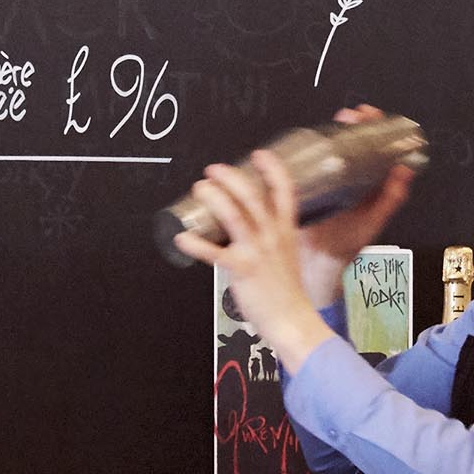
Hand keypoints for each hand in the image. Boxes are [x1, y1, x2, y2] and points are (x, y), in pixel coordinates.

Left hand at [174, 146, 359, 369]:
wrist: (292, 319)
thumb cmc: (288, 290)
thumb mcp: (289, 253)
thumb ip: (275, 236)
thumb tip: (258, 226)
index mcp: (286, 230)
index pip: (285, 191)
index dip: (272, 168)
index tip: (259, 154)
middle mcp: (272, 236)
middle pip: (252, 196)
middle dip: (231, 177)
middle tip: (213, 170)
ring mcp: (256, 251)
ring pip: (234, 215)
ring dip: (214, 197)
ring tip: (200, 188)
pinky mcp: (241, 269)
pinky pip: (213, 253)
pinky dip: (194, 244)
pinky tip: (181, 238)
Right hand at [300, 105, 419, 266]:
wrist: (316, 263)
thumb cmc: (346, 246)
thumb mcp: (373, 221)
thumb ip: (390, 199)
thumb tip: (405, 171)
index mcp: (365, 184)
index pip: (372, 149)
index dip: (374, 129)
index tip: (372, 117)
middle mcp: (346, 179)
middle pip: (350, 143)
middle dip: (353, 124)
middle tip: (352, 115)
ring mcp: (325, 181)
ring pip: (330, 149)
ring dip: (333, 132)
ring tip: (338, 121)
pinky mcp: (305, 185)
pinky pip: (308, 162)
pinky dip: (309, 149)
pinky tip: (311, 141)